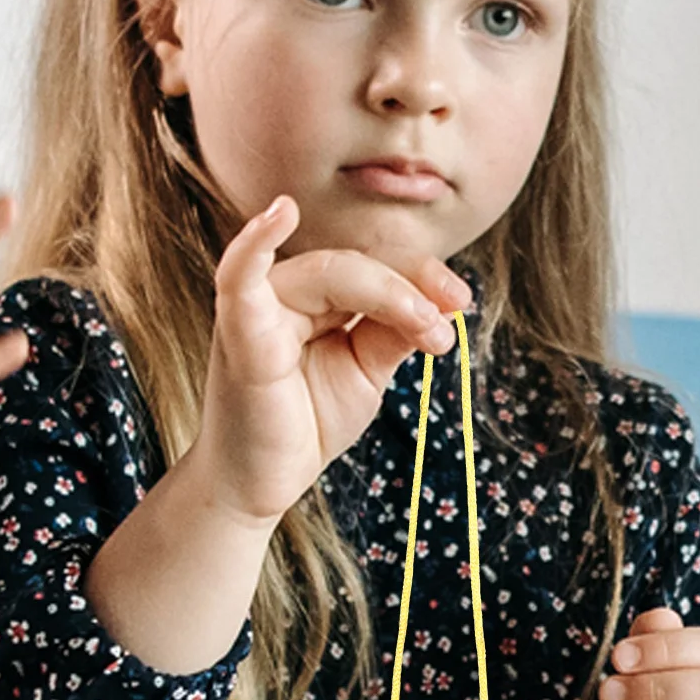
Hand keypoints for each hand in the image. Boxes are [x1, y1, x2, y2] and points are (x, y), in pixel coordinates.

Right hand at [184, 195, 470, 527]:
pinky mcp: (238, 334)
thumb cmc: (305, 426)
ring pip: (330, 270)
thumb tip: (441, 303)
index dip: (421, 276)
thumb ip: (392, 332)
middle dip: (412, 286)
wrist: (260, 486)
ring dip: (388, 292)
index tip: (461, 304)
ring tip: (427, 330)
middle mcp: (284, 293)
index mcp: (315, 297)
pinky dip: (254, 243)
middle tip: (448, 323)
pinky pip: (240, 277)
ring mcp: (257, 308)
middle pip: (358, 262)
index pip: (374, 264)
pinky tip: (279, 214)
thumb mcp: (364, 373)